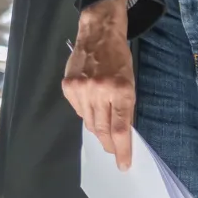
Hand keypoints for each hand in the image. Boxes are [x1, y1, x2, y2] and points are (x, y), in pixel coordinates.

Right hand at [63, 0, 135, 170]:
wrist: (98, 34)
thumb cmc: (118, 58)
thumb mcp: (130, 83)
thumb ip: (125, 109)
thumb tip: (120, 134)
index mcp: (120, 90)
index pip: (120, 129)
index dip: (121, 150)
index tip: (123, 164)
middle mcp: (99, 91)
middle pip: (102, 130)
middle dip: (109, 144)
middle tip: (113, 150)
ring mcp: (80, 88)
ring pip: (89, 122)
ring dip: (97, 129)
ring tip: (103, 125)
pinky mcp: (68, 86)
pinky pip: (78, 110)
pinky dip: (86, 113)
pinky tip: (91, 104)